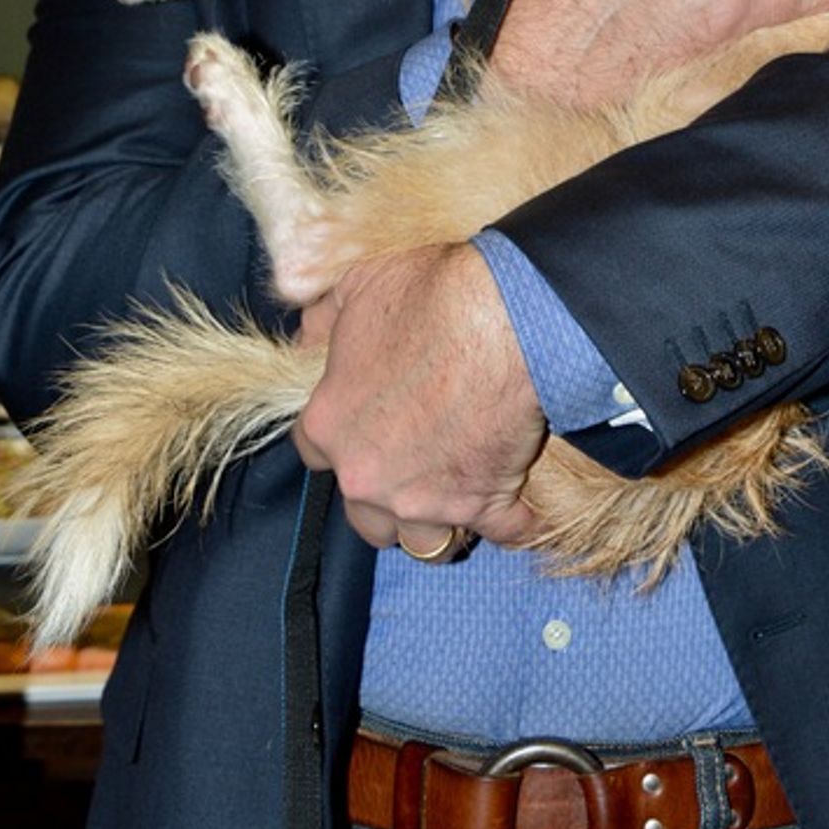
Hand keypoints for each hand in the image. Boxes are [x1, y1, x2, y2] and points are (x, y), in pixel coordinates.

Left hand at [292, 242, 545, 554]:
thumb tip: (305, 337)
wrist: (504, 313)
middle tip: (417, 461)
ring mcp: (426, 500)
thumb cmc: (429, 295)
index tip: (367, 424)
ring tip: (461, 496)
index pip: (314, 455)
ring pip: (424, 543)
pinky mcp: (485, 504)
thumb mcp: (357, 285)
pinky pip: (502, 533)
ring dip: (440, 523)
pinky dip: (514, 523)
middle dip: (387, 494)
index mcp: (330, 426)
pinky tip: (522, 504)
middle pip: (365, 518)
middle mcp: (367, 477)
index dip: (342, 439)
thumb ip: (321, 319)